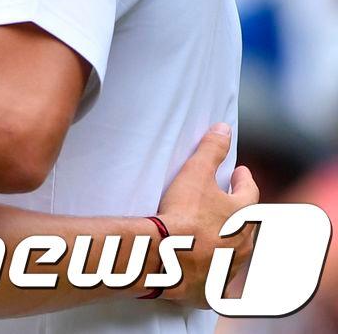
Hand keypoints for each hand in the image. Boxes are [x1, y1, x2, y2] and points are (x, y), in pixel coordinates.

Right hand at [156, 123, 259, 307]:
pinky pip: (217, 282)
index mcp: (242, 215)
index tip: (240, 173)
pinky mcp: (213, 288)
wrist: (168, 257)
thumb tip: (223, 128)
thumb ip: (211, 150)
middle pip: (247, 226)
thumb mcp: (196, 173)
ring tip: (215, 235)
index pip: (250, 193)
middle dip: (239, 214)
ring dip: (229, 243)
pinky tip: (206, 272)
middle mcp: (243, 243)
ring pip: (236, 253)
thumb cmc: (184, 214)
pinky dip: (213, 274)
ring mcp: (230, 267)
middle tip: (229, 204)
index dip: (244, 181)